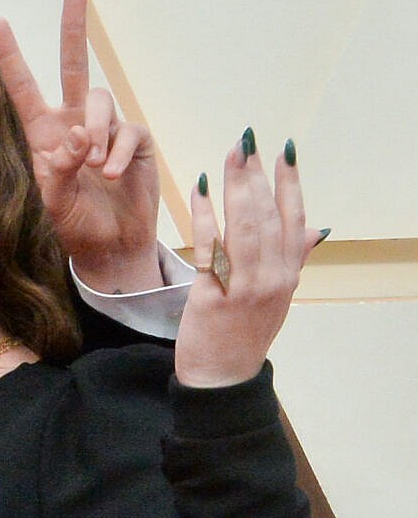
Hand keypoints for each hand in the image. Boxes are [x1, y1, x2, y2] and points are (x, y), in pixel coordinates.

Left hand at [0, 0, 161, 292]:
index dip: (11, 57)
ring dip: (96, 129)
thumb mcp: (49, 202)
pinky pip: (128, 130)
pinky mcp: (135, 140)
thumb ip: (56, 171)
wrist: (108, 249)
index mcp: (41, 134)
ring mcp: (105, 129)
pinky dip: (119, 152)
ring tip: (93, 165)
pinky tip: (111, 174)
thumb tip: (78, 136)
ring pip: (101, 101)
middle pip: (73, 66)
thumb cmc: (70, 227)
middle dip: (73, 28)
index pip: (22, 89)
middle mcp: (72, 123)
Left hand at [175, 131, 313, 387]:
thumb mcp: (279, 297)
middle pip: (268, 216)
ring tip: (230, 155)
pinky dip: (205, 215)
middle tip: (248, 140)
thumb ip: (294, 260)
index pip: (295, 219)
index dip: (291, 183)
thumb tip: (318, 228)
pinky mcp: (212, 294)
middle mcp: (272, 277)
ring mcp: (244, 287)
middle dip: (258, 175)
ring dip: (236, 186)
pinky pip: (209, 247)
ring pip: (243, 226)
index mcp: (289, 274)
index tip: (285, 151)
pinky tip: (199, 189)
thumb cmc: (246, 333)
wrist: (222, 377)